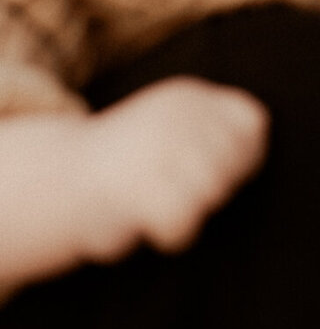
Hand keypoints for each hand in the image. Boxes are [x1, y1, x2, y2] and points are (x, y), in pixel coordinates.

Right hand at [78, 76, 268, 261]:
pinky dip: (172, 232)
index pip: (253, 123)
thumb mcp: (174, 132)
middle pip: (234, 163)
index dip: (244, 156)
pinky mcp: (135, 183)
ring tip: (159, 205)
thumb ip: (214, 137)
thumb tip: (254, 150)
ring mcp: (155, 145)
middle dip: (217, 189)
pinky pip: (182, 220)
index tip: (217, 172)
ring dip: (190, 211)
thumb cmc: (128, 164)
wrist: (56, 179)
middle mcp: (175, 114)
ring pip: (212, 192)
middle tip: (178, 193)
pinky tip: (150, 225)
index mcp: (187, 96)